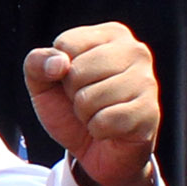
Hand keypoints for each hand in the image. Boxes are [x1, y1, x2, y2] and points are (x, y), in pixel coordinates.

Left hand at [26, 20, 161, 185]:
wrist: (97, 150)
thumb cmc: (72, 109)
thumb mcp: (43, 84)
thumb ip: (37, 63)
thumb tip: (59, 63)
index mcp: (111, 34)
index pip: (66, 44)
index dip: (59, 70)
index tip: (74, 81)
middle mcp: (135, 51)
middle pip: (77, 71)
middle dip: (73, 94)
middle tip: (88, 101)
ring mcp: (147, 81)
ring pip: (90, 98)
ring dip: (85, 114)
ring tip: (99, 114)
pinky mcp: (150, 112)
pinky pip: (105, 121)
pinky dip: (98, 130)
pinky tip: (110, 129)